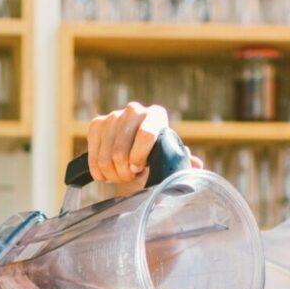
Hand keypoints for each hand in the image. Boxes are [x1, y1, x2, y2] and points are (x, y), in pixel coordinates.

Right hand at [86, 102, 202, 187]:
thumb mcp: (170, 156)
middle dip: (124, 172)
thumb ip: (182, 160)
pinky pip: (93, 156)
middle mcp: (134, 110)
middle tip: (130, 178)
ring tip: (121, 176)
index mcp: (156, 115)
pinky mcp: (96, 124)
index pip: (146, 134)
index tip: (139, 170)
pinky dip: (99, 171)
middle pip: (122, 149)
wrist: (135, 146)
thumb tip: (195, 165)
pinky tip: (107, 173)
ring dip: (113, 174)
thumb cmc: (156, 153)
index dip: (140, 157)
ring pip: (106, 156)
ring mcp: (113, 116)